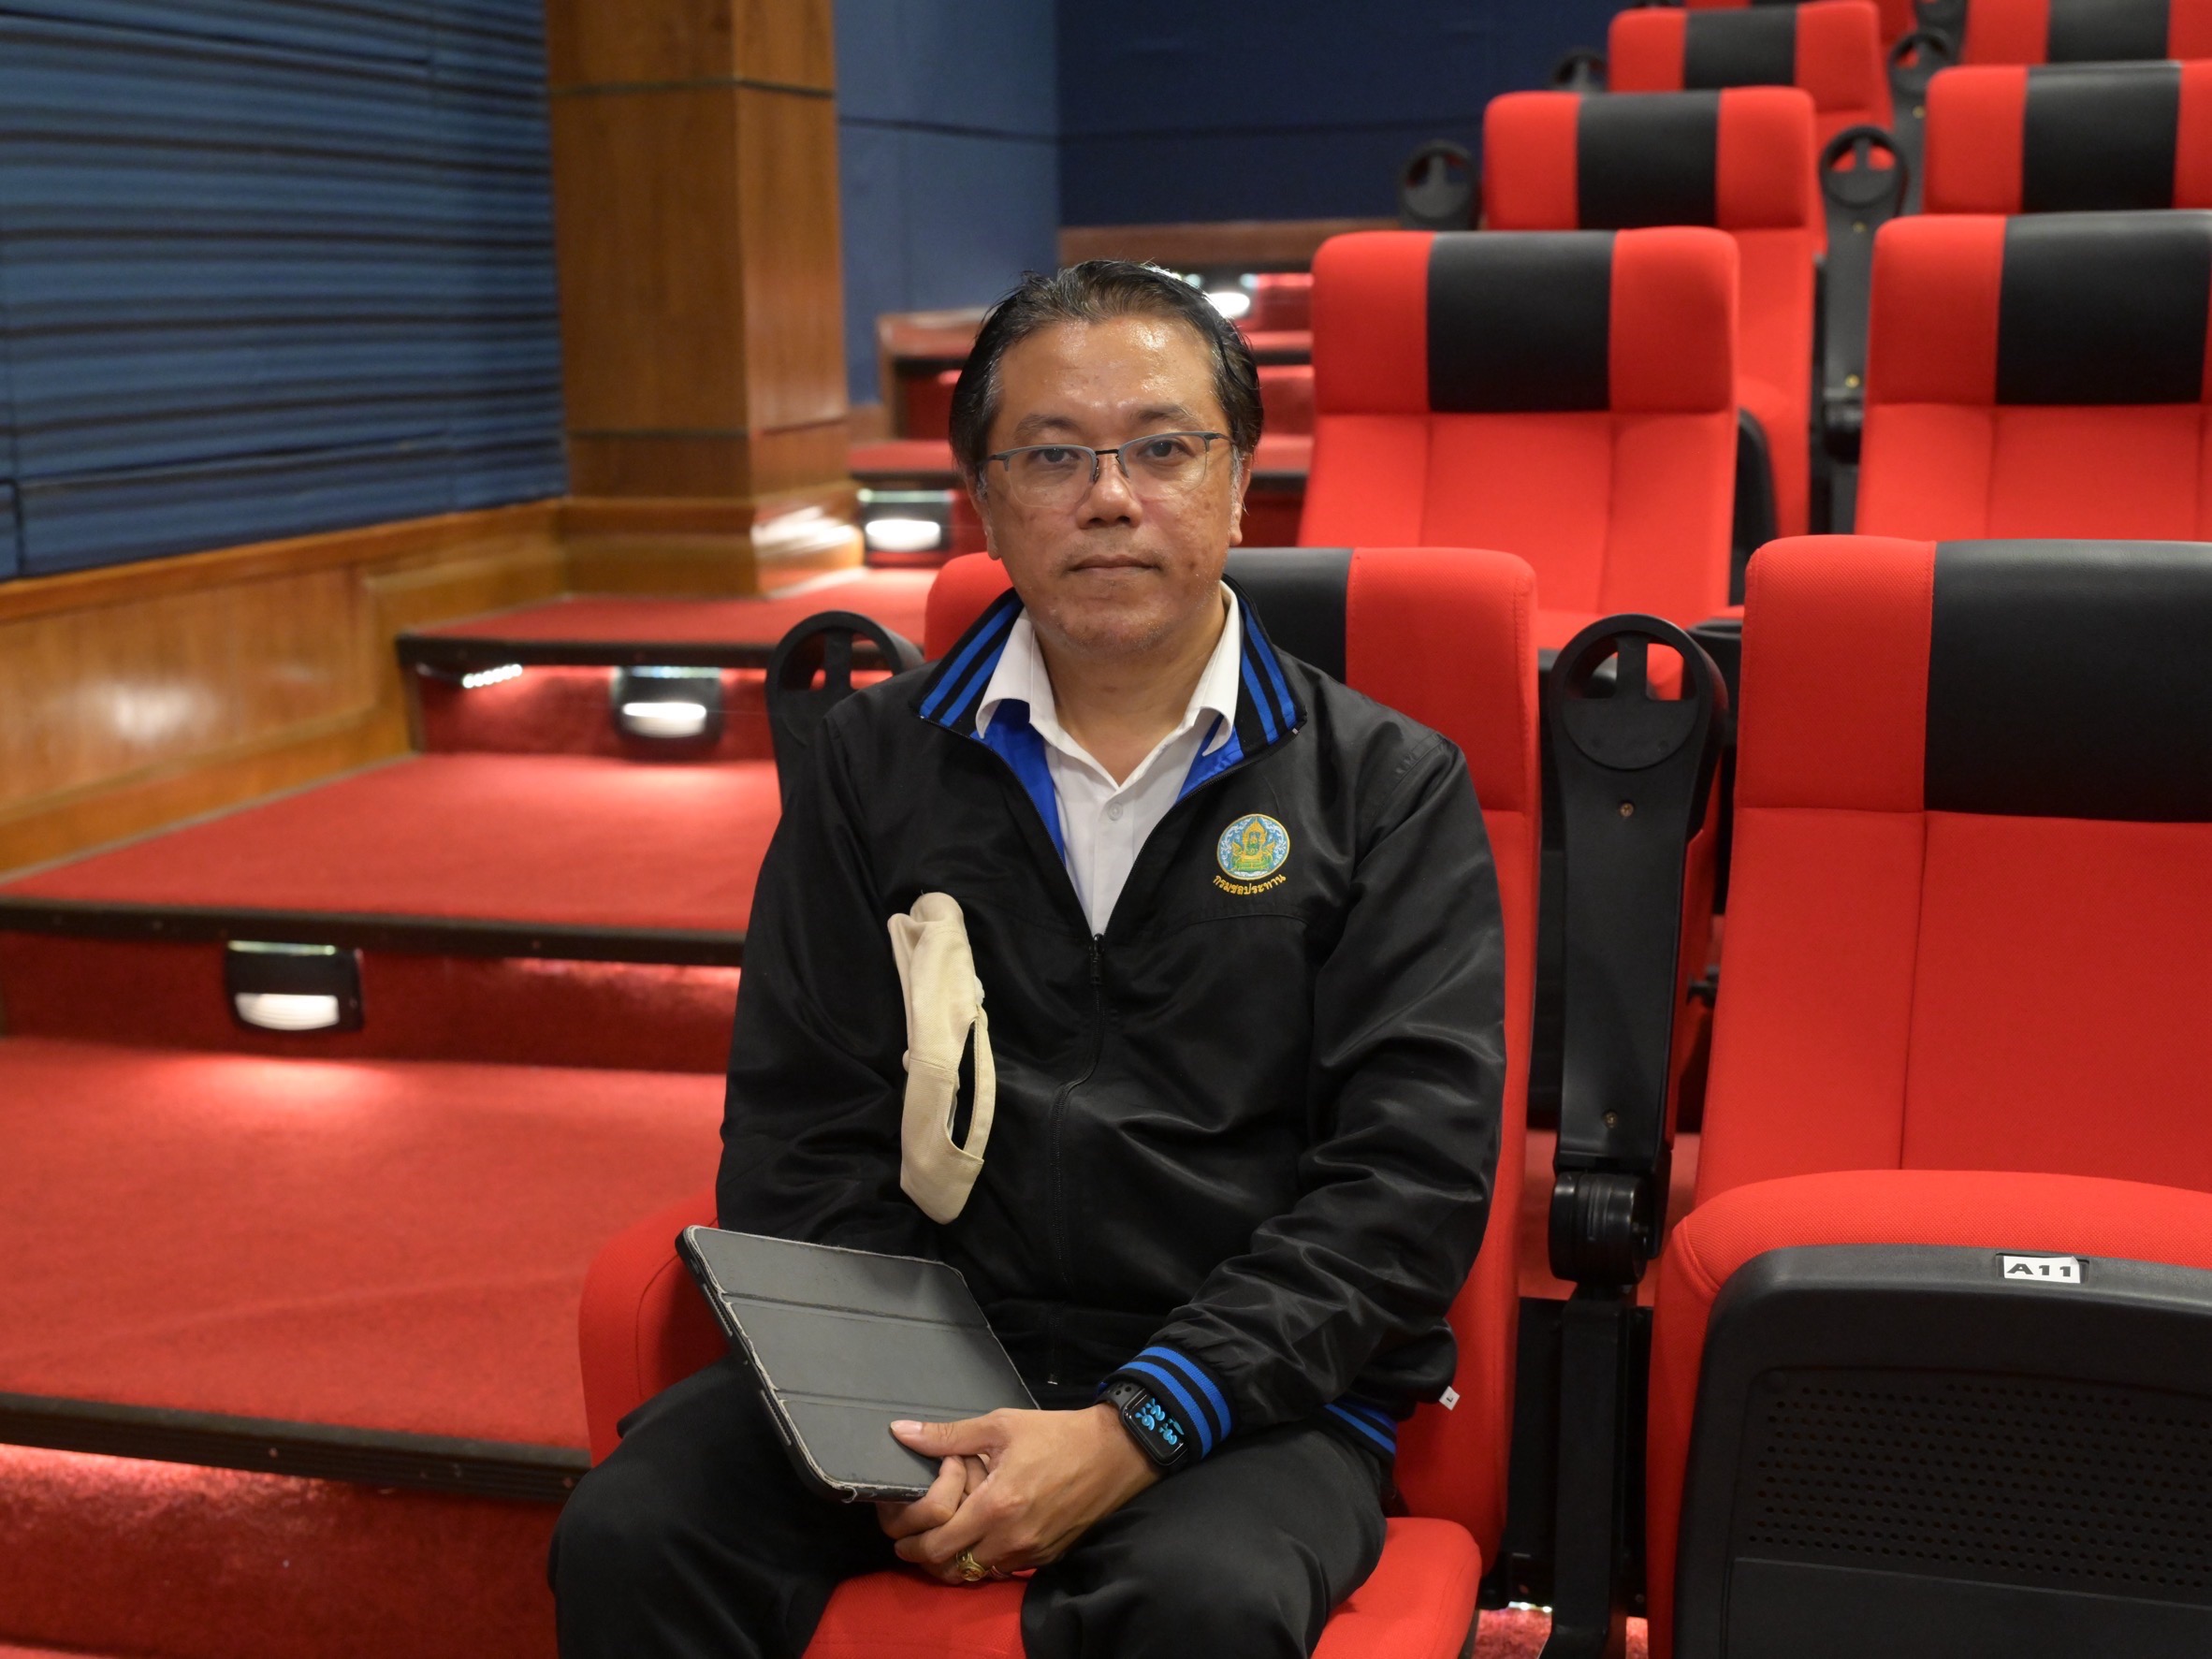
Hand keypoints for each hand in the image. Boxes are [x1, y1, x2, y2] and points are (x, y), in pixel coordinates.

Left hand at [885, 1404, 1159, 1581]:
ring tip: (951, 1531)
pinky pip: (1005, 1567)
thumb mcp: (1000, 1425)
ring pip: (978, 1571)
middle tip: (917, 1535)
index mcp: (995, 1506)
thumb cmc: (1055, 1434)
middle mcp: (1011, 1538)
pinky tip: (985, 1531)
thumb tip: (901, 1432)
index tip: (900, 1532)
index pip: (937, 1544)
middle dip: (927, 1554)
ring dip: (959, 1557)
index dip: (910, 1543)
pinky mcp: (1048, 1556)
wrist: (1114, 1452)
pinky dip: (988, 1557)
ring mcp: (1031, 1552)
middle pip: (952, 1566)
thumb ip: (948, 1436)